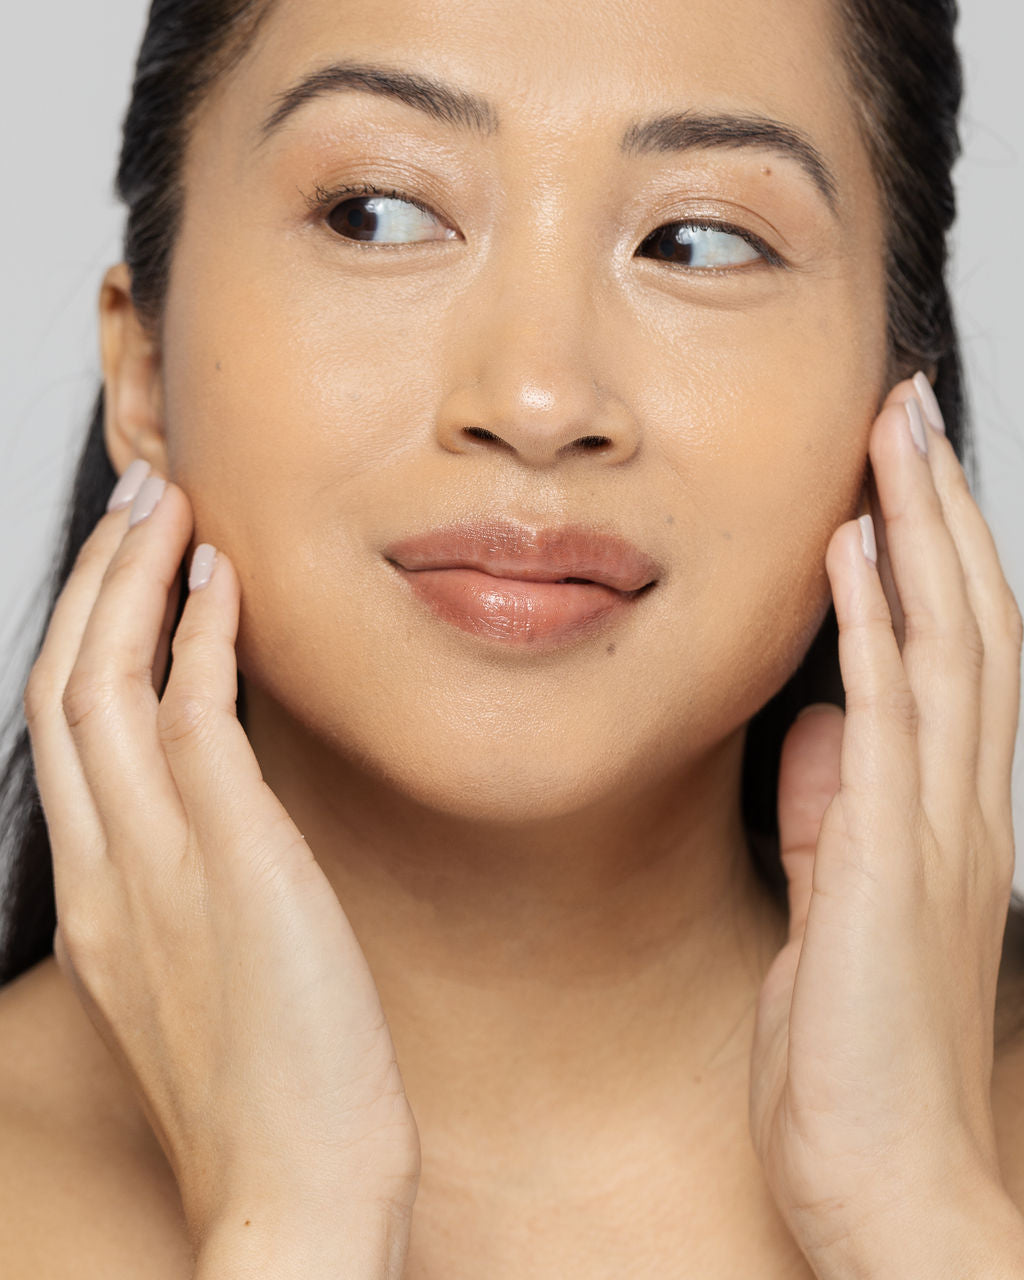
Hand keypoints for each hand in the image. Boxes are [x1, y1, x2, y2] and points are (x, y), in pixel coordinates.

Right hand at [23, 463, 420, 1262]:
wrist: (294, 1191)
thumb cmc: (269, 1092)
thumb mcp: (205, 974)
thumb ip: (195, 884)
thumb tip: (229, 806)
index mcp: (96, 898)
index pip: (62, 733)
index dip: (86, 633)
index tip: (125, 571)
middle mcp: (106, 868)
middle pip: (62, 684)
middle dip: (94, 579)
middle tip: (136, 499)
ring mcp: (156, 861)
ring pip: (106, 682)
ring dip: (134, 579)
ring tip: (168, 504)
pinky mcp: (231, 860)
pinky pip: (194, 716)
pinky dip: (202, 635)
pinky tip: (224, 580)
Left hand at [748, 377, 1023, 1274]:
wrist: (893, 1184)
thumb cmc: (861, 1060)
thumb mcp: (836, 910)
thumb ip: (833, 814)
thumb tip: (822, 727)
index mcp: (945, 817)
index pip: (952, 655)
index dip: (934, 557)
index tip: (900, 475)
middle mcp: (960, 806)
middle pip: (966, 624)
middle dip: (938, 510)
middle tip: (907, 411)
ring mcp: (936, 828)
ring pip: (944, 645)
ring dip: (919, 534)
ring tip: (891, 439)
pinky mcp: (890, 860)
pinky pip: (891, 714)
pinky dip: (875, 624)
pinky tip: (853, 552)